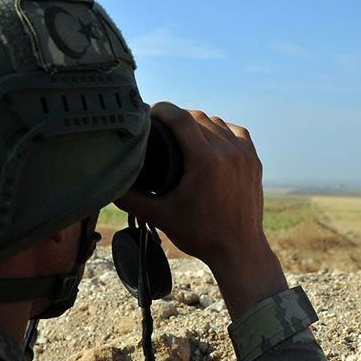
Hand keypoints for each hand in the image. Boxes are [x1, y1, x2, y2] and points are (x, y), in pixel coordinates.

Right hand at [116, 102, 287, 318]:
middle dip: (176, 117)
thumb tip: (106, 181)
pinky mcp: (254, 160)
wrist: (239, 251)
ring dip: (197, 123)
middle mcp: (228, 152)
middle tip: (159, 128)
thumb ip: (130, 197)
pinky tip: (209, 139)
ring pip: (217, 122)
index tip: (148, 112)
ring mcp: (245, 155)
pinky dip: (220, 131)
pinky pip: (236, 132)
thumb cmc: (200, 235)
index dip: (161, 109)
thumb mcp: (160, 216)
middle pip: (197, 116)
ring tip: (181, 134)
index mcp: (206, 161)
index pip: (180, 117)